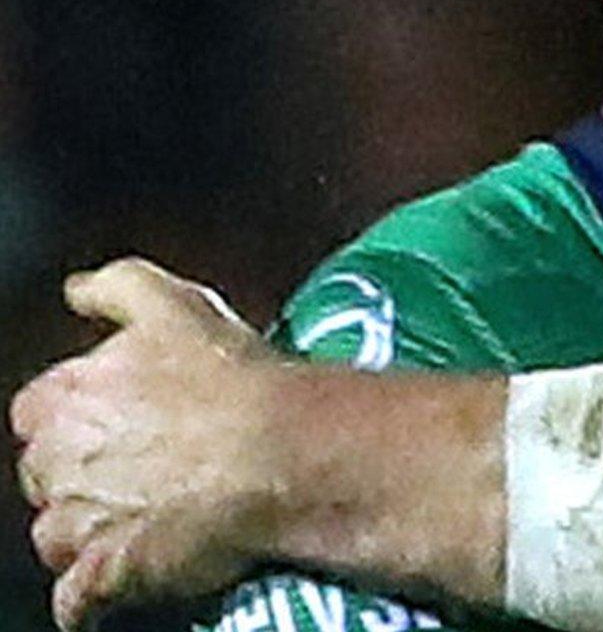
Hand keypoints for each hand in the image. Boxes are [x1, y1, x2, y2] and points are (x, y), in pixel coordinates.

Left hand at [12, 257, 273, 630]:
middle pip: (43, 475)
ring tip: (140, 522)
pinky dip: (91, 600)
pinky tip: (121, 583)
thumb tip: (76, 290)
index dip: (76, 416)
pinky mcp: (108, 574)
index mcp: (63, 397)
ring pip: (56, 537)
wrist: (280, 451)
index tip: (118, 417)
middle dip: (78, 475)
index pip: (37, 410)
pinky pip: (77, 602)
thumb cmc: (232, 378)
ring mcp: (79, 522)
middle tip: (140, 468)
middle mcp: (57, 461)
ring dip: (86, 534)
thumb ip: (115, 287)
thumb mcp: (174, 304)